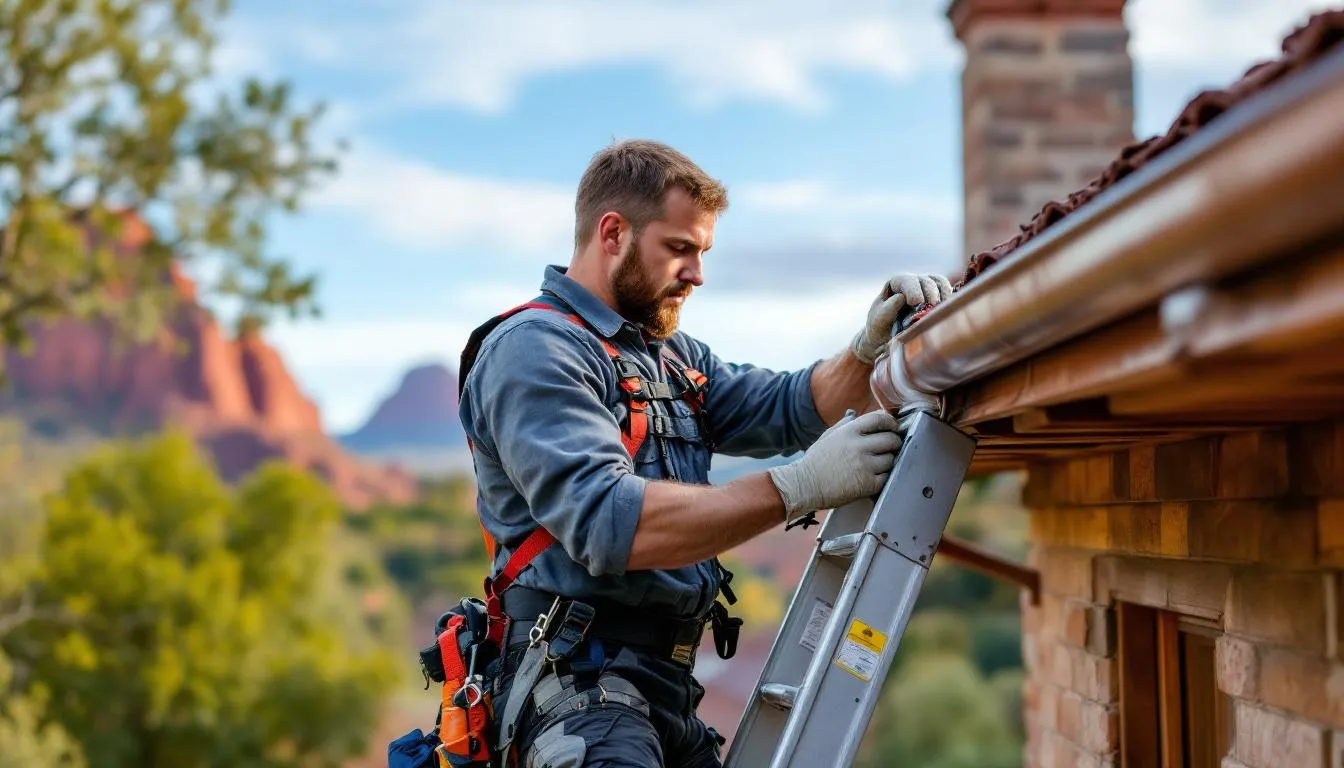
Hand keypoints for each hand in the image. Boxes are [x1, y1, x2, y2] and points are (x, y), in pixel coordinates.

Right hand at [767, 410, 902, 521]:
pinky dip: (883, 477)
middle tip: (890, 447)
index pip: (879, 418)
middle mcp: (858, 446)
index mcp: (848, 432)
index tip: (893, 427)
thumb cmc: (814, 462)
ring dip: (888, 461)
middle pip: (891, 439)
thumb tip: (855, 414)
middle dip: (893, 442)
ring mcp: (864, 465)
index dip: (890, 422)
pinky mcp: (867, 484)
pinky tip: (874, 477)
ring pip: (891, 459)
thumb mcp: (827, 437)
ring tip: (878, 465)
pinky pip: (887, 477)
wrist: (804, 486)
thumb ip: (843, 425)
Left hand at [852, 273, 953, 363]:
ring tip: (940, 306)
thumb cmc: (880, 327)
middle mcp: (912, 283)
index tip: (915, 302)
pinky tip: (947, 307)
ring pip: (939, 283)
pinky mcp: (936, 298)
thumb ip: (888, 308)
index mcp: (896, 284)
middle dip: (929, 292)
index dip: (912, 289)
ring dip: (942, 293)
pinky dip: (948, 298)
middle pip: (926, 280)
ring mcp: (926, 289)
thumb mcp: (878, 319)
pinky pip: (946, 292)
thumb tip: (902, 297)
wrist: (885, 339)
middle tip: (931, 304)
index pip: (907, 280)